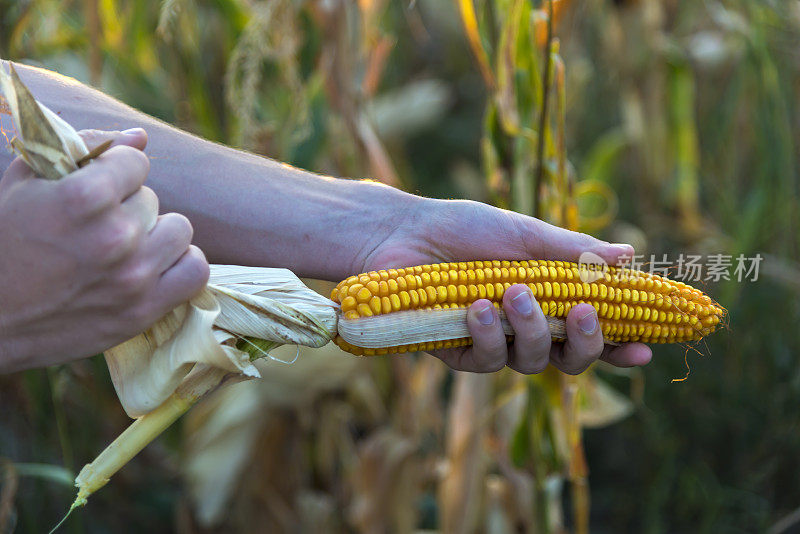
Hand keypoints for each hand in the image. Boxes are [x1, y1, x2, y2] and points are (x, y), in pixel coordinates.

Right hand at [0, 129, 208, 372]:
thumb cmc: (3, 243)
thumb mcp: (25, 182)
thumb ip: (84, 149)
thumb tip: (140, 136)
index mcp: (84, 199)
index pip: (136, 162)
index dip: (113, 171)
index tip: (93, 189)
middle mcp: (115, 237)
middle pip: (152, 199)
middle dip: (126, 207)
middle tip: (94, 228)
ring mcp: (134, 277)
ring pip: (179, 230)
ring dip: (156, 234)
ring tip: (126, 246)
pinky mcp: (144, 310)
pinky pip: (196, 271)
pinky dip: (181, 265)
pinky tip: (155, 264)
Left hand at [358, 197, 651, 373]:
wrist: (404, 232)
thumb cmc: (465, 228)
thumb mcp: (525, 235)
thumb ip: (572, 252)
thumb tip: (630, 256)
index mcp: (548, 299)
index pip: (593, 331)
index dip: (621, 345)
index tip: (647, 348)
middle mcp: (525, 327)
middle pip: (571, 358)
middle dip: (585, 342)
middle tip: (582, 312)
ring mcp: (493, 343)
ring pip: (532, 363)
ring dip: (530, 330)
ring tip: (513, 293)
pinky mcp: (458, 353)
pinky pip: (486, 363)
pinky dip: (488, 337)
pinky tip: (477, 309)